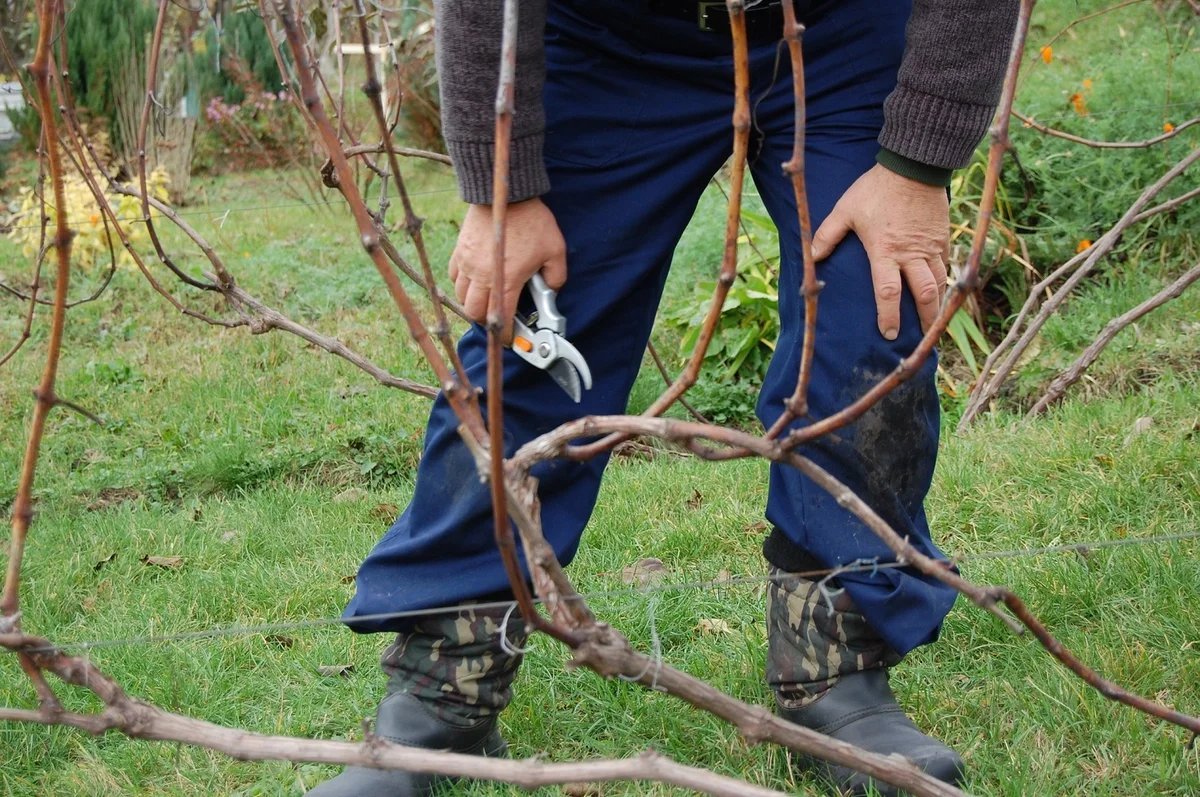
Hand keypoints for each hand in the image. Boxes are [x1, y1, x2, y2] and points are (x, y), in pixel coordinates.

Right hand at [448, 198, 566, 340]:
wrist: (504, 192)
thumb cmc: (532, 220)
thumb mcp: (555, 249)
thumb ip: (556, 277)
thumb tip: (551, 290)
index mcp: (506, 281)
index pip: (501, 320)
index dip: (506, 335)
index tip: (510, 338)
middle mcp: (483, 277)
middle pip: (475, 314)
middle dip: (488, 322)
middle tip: (499, 319)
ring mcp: (468, 264)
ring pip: (462, 298)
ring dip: (474, 305)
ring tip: (487, 301)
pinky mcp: (459, 251)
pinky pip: (454, 278)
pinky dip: (462, 286)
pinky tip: (474, 282)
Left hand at [811, 163, 949, 340]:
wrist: (913, 166)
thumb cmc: (875, 189)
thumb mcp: (845, 210)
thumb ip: (827, 235)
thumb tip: (811, 257)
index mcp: (885, 251)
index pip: (888, 293)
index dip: (888, 316)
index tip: (888, 334)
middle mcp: (911, 254)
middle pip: (924, 294)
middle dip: (924, 319)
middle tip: (922, 337)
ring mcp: (931, 246)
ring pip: (940, 282)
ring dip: (938, 304)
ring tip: (935, 321)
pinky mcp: (943, 237)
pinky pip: (945, 264)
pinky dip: (944, 280)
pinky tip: (941, 290)